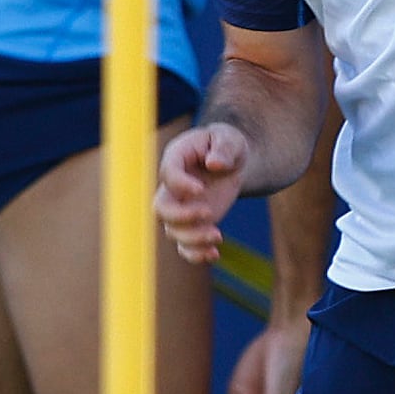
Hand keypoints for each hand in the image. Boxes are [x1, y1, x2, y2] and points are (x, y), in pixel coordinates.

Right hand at [157, 122, 254, 262]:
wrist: (233, 162)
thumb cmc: (227, 145)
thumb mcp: (230, 139)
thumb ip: (224, 148)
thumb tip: (215, 163)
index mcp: (176, 159)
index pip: (168, 174)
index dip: (180, 184)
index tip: (202, 189)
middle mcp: (172, 186)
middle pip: (161, 207)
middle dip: (181, 216)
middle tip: (208, 213)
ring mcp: (180, 207)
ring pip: (172, 230)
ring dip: (193, 238)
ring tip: (218, 236)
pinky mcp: (192, 224)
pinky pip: (184, 245)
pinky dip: (195, 254)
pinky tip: (214, 254)